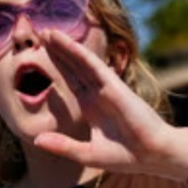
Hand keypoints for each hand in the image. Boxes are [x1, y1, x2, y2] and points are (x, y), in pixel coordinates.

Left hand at [33, 29, 187, 179]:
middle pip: (74, 67)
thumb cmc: (125, 156)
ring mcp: (106, 88)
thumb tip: (36, 140)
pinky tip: (66, 43)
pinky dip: (80, 54)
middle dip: (58, 51)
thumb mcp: (87, 154)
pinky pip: (94, 66)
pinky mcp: (114, 87)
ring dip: (65, 46)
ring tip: (47, 32)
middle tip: (40, 33)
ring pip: (81, 62)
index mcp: (91, 106)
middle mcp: (97, 93)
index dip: (57, 66)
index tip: (40, 54)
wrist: (152, 155)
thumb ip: (62, 146)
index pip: (71, 80)